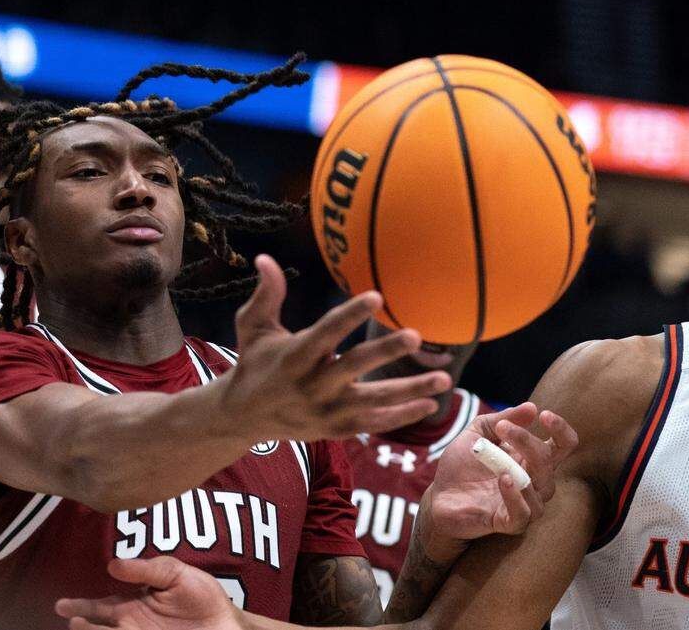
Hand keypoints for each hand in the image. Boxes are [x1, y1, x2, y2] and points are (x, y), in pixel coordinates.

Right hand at [55, 557, 244, 629]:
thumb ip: (147, 569)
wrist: (228, 625)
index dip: (80, 607)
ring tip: (81, 627)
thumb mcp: (178, 575)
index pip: (99, 608)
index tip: (63, 607)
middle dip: (82, 625)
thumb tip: (113, 565)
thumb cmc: (204, 598)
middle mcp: (130, 626)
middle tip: (73, 621)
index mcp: (133, 605)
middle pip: (97, 628)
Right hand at [220, 255, 450, 442]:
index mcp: (294, 357)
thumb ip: (266, 295)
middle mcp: (312, 386)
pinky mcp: (337, 429)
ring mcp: (327, 411)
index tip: (377, 295)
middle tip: (416, 336)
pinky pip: (374, 423)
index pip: (326, 332)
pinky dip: (402, 416)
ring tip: (445, 378)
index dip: (350, 315)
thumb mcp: (253, 328)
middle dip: (385, 352)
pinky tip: (430, 404)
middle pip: (354, 367)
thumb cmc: (254, 362)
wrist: (244, 417)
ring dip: (411, 390)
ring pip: (374, 401)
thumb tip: (265, 257)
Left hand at [420, 403, 577, 558]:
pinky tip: (503, 479)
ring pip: (543, 488)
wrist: (437, 498)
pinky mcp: (508, 522)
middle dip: (527, 441)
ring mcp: (523, 503)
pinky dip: (516, 496)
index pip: (563, 445)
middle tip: (502, 429)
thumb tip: (531, 407)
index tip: (543, 415)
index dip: (561, 430)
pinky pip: (524, 514)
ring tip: (499, 459)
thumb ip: (502, 419)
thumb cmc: (461, 466)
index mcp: (531, 458)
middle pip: (549, 461)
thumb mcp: (477, 433)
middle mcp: (534, 482)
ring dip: (523, 468)